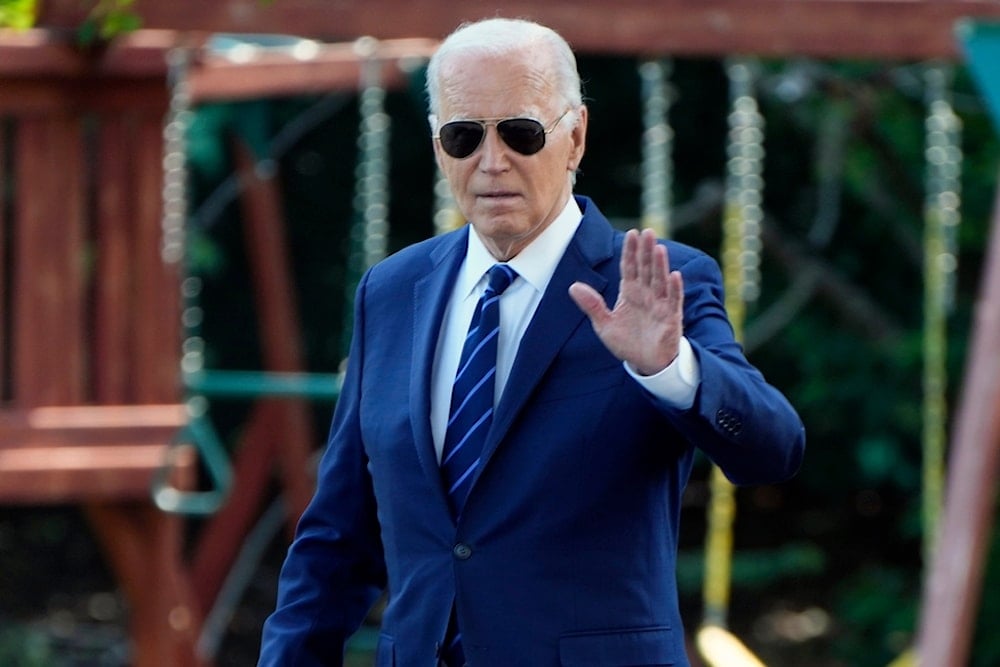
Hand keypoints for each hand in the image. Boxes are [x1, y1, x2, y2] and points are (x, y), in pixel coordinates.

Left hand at [568, 228, 683, 375]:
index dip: (630, 251)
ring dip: (660, 265)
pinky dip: (674, 289)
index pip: (629, 267)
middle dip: (646, 251)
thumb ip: (591, 305)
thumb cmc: (627, 342)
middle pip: (646, 268)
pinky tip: (674, 275)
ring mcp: (660, 304)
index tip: (632, 233)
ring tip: (658, 248)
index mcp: (630, 293)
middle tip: (648, 232)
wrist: (645, 363)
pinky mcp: (671, 318)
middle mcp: (646, 294)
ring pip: (660, 280)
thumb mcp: (603, 325)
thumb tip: (573, 286)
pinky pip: (674, 301)